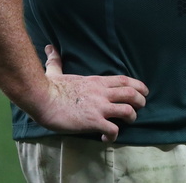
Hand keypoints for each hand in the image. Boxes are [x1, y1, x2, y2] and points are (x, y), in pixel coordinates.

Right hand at [29, 45, 148, 141]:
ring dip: (132, 117)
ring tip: (128, 122)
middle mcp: (102, 93)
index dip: (138, 86)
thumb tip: (49, 48)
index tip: (144, 91)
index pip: (124, 80)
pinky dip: (114, 135)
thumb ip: (56, 61)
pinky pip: (112, 129)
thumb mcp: (56, 71)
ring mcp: (99, 107)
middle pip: (131, 94)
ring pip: (128, 110)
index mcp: (96, 82)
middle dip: (140, 101)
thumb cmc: (48, 87)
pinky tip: (108, 137)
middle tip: (141, 107)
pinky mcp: (93, 121)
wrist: (41, 99)